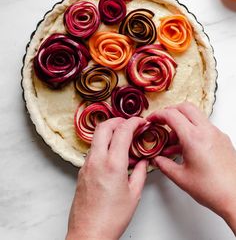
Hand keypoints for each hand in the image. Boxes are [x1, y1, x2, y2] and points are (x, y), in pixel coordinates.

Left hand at [66, 117, 147, 239]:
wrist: (88, 234)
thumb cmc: (111, 219)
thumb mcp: (134, 194)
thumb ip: (140, 172)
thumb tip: (143, 161)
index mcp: (113, 164)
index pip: (122, 131)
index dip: (133, 122)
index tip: (140, 122)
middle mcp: (97, 160)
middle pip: (104, 126)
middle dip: (117, 120)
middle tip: (129, 123)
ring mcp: (86, 165)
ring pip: (96, 137)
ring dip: (109, 131)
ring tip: (122, 138)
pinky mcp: (82, 171)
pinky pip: (92, 150)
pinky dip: (103, 144)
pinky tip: (112, 154)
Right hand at [147, 102, 235, 233]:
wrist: (235, 198)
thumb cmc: (212, 189)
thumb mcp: (181, 178)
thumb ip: (164, 165)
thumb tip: (156, 159)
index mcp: (194, 138)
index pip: (171, 115)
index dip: (158, 114)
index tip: (151, 119)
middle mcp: (206, 131)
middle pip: (185, 107)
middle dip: (170, 111)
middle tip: (161, 121)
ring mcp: (216, 134)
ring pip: (196, 116)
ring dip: (182, 121)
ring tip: (172, 140)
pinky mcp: (222, 139)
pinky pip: (204, 126)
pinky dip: (193, 130)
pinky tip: (186, 147)